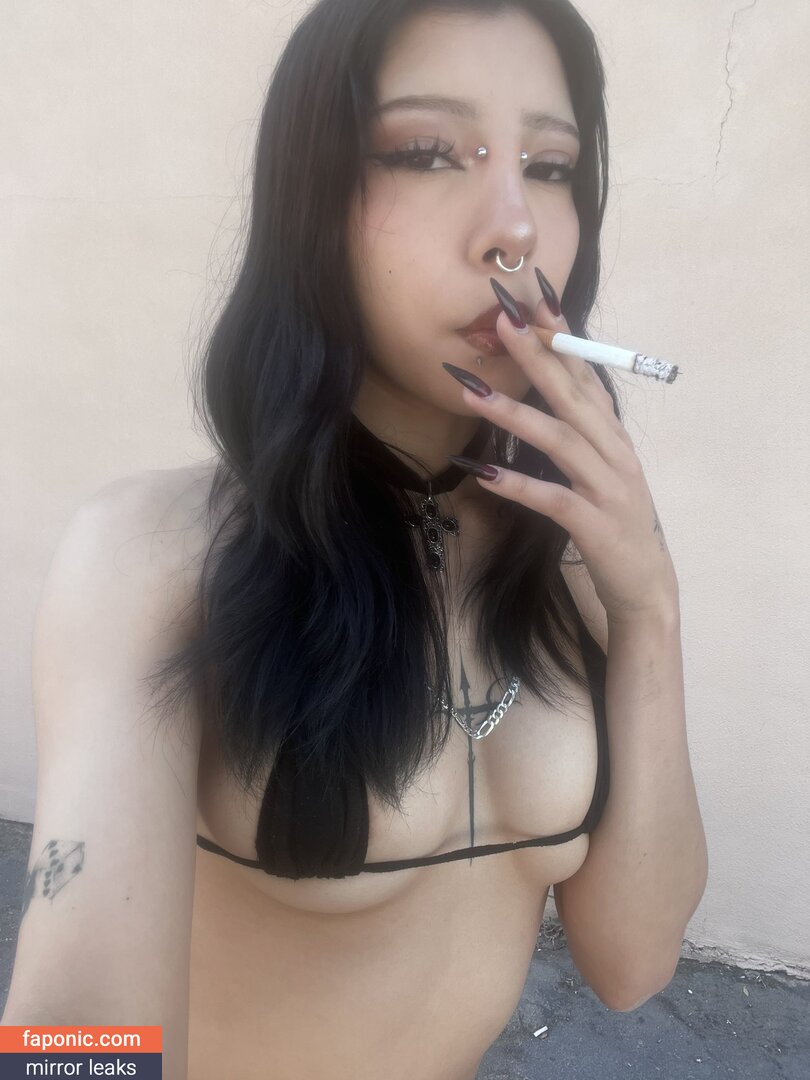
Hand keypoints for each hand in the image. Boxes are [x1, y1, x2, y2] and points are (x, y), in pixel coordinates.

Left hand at [445, 276, 678, 624]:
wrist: (646, 584)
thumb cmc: (616, 522)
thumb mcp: (603, 469)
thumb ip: (580, 432)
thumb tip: (548, 391)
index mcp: (614, 437)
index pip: (587, 376)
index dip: (563, 339)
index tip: (535, 301)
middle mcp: (615, 454)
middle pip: (572, 397)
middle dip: (537, 357)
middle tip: (502, 323)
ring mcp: (608, 489)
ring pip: (560, 441)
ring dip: (514, 414)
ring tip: (472, 393)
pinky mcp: (594, 525)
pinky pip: (553, 499)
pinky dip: (519, 485)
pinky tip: (485, 474)